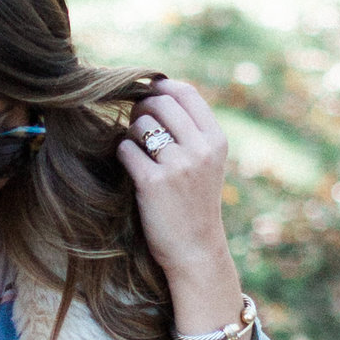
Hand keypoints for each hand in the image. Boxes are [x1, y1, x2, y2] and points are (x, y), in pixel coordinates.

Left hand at [117, 75, 235, 319]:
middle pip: (159, 103)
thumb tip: (154, 90)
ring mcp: (178, 165)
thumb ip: (190, 130)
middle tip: (137, 128)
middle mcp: (200, 149)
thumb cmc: (194, 203)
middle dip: (141, 109)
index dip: (161, 88)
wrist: (195, 251)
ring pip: (139, 124)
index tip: (149, 96)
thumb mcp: (207, 162)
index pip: (185, 92)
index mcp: (216, 140)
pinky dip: (123, 155)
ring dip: (131, 134)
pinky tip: (132, 169)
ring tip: (139, 153)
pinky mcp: (153, 182)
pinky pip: (126, 148)